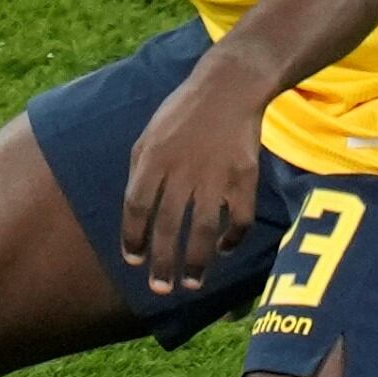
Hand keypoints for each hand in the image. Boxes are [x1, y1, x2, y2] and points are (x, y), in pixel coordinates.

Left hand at [117, 56, 272, 296]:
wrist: (228, 87)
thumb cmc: (182, 113)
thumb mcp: (148, 136)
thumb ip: (140, 172)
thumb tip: (136, 212)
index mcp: (152, 160)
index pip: (136, 208)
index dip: (133, 238)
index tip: (134, 260)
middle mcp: (181, 171)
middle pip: (167, 227)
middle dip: (162, 263)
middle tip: (160, 289)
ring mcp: (215, 175)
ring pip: (203, 230)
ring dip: (196, 262)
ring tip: (191, 284)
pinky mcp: (245, 177)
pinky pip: (240, 218)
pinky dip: (233, 238)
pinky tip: (224, 248)